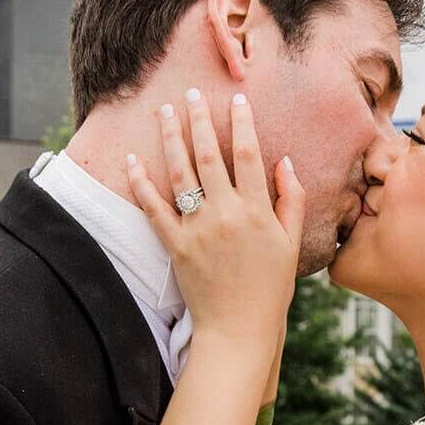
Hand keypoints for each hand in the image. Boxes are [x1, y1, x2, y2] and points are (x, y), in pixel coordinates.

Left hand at [126, 89, 304, 347]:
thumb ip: (291, 200)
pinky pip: (153, 208)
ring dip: (170, 138)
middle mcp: (225, 214)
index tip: (236, 98)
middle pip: (208, 156)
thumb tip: (283, 161)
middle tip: (190, 93)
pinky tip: (133, 159)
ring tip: (163, 112)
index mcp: (257, 212)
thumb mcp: (291, 244)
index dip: (241, 123)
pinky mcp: (174, 246)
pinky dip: (141, 182)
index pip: (248, 155)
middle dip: (199, 120)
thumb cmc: (270, 289)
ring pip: (180, 174)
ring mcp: (197, 230)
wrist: (238, 330)